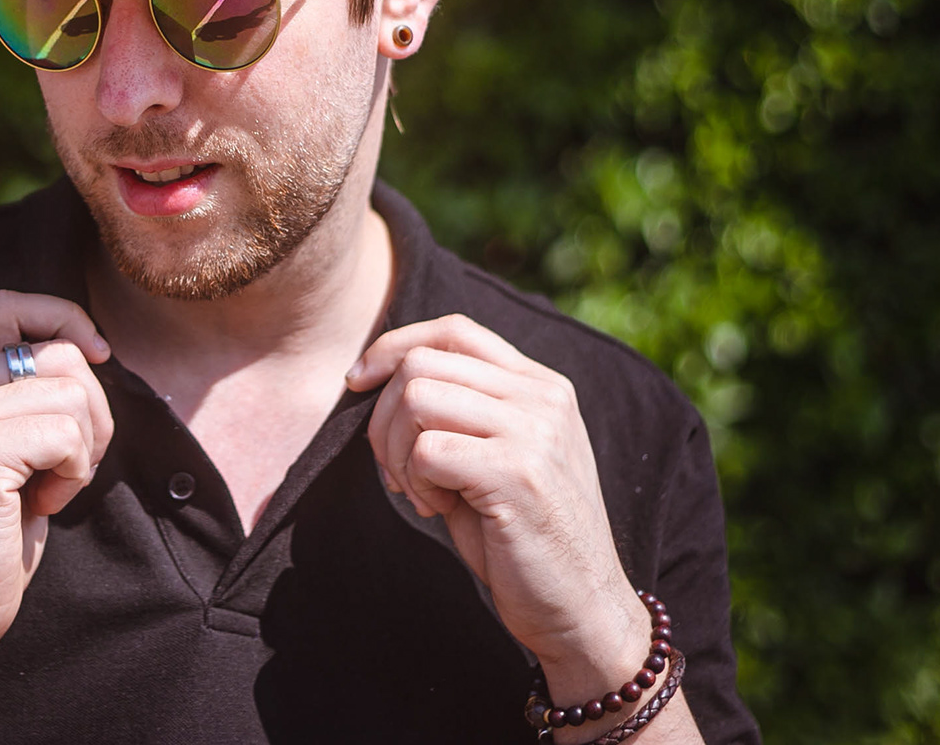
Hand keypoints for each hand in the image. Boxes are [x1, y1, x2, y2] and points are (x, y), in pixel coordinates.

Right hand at [0, 290, 113, 659]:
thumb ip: (16, 395)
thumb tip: (88, 349)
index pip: (6, 306)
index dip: (63, 317)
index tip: (98, 354)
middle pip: (58, 352)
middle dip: (92, 410)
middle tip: (67, 465)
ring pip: (72, 392)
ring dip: (83, 448)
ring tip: (46, 489)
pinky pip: (67, 435)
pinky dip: (74, 474)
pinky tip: (40, 506)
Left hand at [345, 315, 651, 711]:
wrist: (582, 609)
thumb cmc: (521, 536)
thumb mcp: (496, 456)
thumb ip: (459, 411)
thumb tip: (377, 379)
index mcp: (540, 386)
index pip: (453, 330)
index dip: (393, 346)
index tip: (357, 382)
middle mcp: (542, 397)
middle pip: (422, 363)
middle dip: (382, 418)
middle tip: (394, 472)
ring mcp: (534, 431)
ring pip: (416, 398)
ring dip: (396, 451)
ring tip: (421, 493)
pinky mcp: (517, 473)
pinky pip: (426, 450)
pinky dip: (414, 483)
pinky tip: (439, 510)